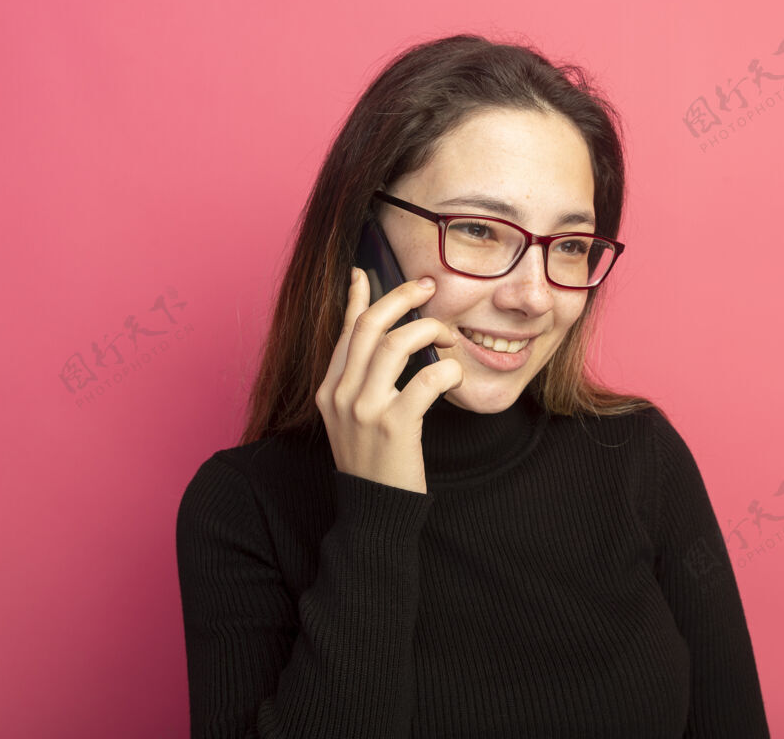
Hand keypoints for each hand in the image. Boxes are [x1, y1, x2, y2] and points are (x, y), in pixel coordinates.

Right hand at [314, 268, 463, 493]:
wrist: (374, 513)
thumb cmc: (374, 464)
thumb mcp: (353, 420)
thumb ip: (362, 382)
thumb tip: (384, 343)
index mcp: (329, 390)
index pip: (344, 332)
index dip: (356, 298)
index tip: (363, 272)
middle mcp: (340, 395)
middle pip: (368, 326)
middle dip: (400, 298)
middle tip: (426, 286)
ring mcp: (364, 410)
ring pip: (395, 345)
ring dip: (428, 330)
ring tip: (449, 336)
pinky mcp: (394, 426)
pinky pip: (426, 379)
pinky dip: (446, 370)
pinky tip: (454, 375)